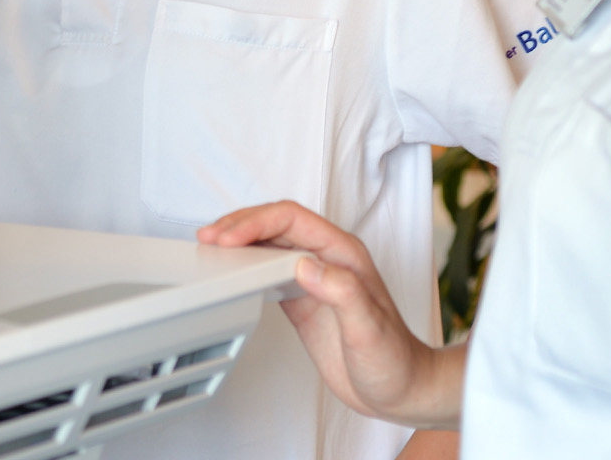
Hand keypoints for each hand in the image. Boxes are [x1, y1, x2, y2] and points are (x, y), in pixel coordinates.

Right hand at [199, 201, 458, 428]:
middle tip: (209, 236)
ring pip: (269, 243)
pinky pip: (268, 271)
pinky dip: (245, 266)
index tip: (230, 238)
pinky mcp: (303, 299)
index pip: (292, 220)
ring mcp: (314, 279)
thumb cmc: (395, 360)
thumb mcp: (370, 328)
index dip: (256, 223)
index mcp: (344, 254)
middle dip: (240, 225)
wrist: (401, 389)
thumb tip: (305, 266)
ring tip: (211, 246)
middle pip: (276, 224)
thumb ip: (342, 292)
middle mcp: (327, 260)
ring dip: (240, 241)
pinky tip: (231, 272)